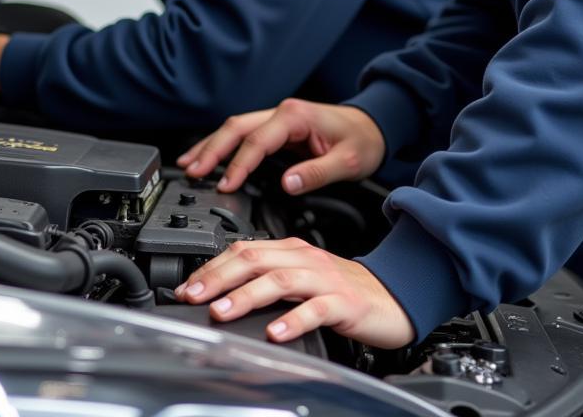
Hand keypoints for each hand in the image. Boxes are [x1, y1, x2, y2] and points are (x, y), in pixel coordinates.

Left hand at [175, 238, 413, 347]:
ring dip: (246, 296)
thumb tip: (223, 294)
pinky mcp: (344, 303)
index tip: (188, 287)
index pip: (245, 250)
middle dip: (219, 278)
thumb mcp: (302, 279)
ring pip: (280, 280)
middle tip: (193, 296)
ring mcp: (325, 279)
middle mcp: (306, 259)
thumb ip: (269, 280)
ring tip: (222, 312)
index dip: (213, 267)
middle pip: (256, 260)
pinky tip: (274, 332)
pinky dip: (292, 319)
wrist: (394, 297)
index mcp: (292, 250)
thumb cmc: (344, 292)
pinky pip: (316, 309)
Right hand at [177, 99, 385, 193]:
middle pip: (237, 128)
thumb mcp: (348, 162)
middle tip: (192, 172)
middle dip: (212, 149)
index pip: (257, 141)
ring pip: (236, 128)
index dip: (238, 164)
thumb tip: (288, 183)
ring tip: (189, 165)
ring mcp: (278, 117)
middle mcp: (282, 112)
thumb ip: (317, 173)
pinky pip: (245, 134)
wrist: (374, 126)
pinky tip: (210, 157)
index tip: (225, 185)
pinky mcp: (277, 127)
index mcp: (295, 117)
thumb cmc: (363, 141)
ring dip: (211, 145)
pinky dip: (224, 145)